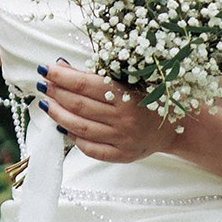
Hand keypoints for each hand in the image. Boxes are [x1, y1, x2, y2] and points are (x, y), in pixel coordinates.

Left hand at [35, 62, 179, 162]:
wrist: (178, 126)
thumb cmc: (150, 97)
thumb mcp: (128, 80)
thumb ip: (94, 75)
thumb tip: (61, 66)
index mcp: (127, 96)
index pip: (86, 85)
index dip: (62, 77)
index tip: (46, 69)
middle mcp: (125, 119)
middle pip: (80, 106)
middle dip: (57, 93)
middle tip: (43, 84)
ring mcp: (123, 139)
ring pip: (80, 128)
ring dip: (58, 114)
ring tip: (46, 103)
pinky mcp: (122, 155)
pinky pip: (91, 149)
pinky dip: (74, 137)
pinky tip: (63, 126)